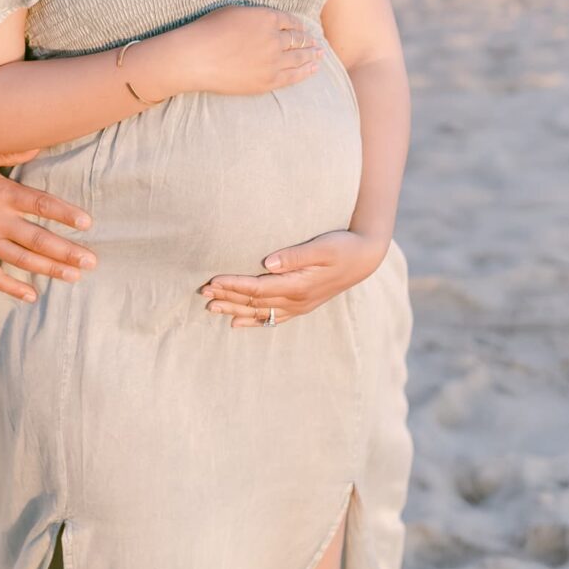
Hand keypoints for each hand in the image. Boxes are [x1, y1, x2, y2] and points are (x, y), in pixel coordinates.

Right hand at [0, 151, 94, 302]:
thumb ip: (13, 153)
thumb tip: (41, 144)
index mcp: (2, 193)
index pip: (43, 205)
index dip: (66, 214)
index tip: (87, 224)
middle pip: (40, 239)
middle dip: (68, 252)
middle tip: (91, 262)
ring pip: (23, 260)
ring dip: (51, 270)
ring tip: (74, 276)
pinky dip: (13, 287)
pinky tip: (32, 295)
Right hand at [150, 4, 322, 100]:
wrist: (196, 57)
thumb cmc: (208, 31)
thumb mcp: (234, 11)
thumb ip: (256, 16)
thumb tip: (268, 20)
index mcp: (267, 18)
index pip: (290, 21)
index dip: (298, 26)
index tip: (303, 29)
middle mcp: (275, 38)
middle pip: (297, 40)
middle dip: (308, 41)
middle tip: (317, 43)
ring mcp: (273, 61)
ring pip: (299, 57)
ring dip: (311, 56)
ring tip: (319, 55)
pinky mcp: (268, 80)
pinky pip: (293, 76)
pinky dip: (306, 71)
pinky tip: (313, 69)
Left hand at [200, 230, 384, 327]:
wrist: (365, 259)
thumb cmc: (342, 246)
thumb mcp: (321, 247)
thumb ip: (295, 255)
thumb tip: (268, 263)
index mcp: (298, 286)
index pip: (257, 289)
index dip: (233, 285)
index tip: (213, 280)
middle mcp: (296, 301)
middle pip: (254, 303)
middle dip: (228, 297)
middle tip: (204, 293)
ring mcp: (298, 306)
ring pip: (260, 313)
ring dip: (235, 309)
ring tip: (211, 307)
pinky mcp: (301, 306)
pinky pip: (273, 319)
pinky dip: (253, 321)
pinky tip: (236, 322)